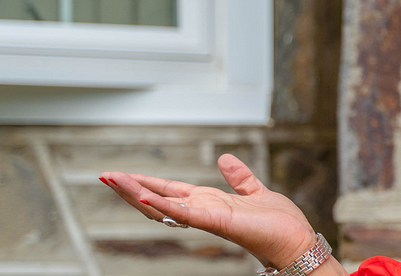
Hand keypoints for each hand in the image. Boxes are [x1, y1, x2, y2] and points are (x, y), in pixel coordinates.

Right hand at [100, 154, 320, 268]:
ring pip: (165, 206)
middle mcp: (203, 210)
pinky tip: (145, 197)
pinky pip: (186, 214)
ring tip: (114, 180)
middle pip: (158, 198)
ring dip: (138, 193)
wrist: (295, 241)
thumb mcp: (256, 191)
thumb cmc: (279, 224)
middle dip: (131, 188)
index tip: (120, 174)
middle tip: (104, 176)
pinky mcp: (218, 222)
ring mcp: (208, 217)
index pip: (169, 190)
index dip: (145, 182)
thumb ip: (240, 177)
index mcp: (209, 201)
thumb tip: (225, 159)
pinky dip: (165, 206)